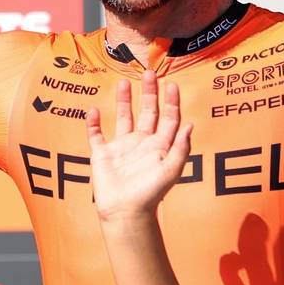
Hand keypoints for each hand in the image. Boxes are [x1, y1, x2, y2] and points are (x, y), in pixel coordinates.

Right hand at [86, 71, 192, 221]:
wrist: (126, 212)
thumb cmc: (151, 194)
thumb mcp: (171, 169)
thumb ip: (180, 146)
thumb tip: (190, 123)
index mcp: (159, 146)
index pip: (168, 118)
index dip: (171, 101)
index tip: (171, 83)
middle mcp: (141, 143)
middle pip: (147, 112)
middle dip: (149, 93)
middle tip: (149, 72)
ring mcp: (121, 148)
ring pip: (123, 118)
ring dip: (123, 100)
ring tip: (123, 82)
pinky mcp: (102, 155)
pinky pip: (96, 135)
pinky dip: (93, 123)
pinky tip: (93, 110)